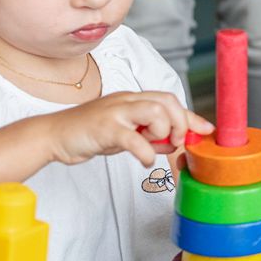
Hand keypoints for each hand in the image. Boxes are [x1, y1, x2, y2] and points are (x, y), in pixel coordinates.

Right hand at [49, 91, 212, 166]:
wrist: (52, 135)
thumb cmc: (91, 134)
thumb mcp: (126, 135)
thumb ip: (151, 137)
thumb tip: (176, 144)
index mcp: (133, 100)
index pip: (169, 101)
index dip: (191, 116)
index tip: (207, 131)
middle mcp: (126, 101)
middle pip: (166, 101)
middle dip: (180, 122)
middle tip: (177, 142)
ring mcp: (114, 112)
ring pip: (154, 111)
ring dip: (163, 132)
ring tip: (155, 147)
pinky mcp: (103, 128)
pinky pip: (132, 138)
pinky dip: (145, 151)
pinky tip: (145, 161)